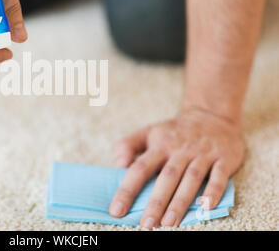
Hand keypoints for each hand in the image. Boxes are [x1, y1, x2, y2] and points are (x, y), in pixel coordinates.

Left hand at [109, 107, 244, 227]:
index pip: (140, 168)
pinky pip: (219, 176)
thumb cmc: (174, 131)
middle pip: (166, 178)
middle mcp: (180, 150)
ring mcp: (202, 154)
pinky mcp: (223, 158)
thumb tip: (118, 163)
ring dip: (181, 202)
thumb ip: (128, 145)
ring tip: (169, 223)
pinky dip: (213, 190)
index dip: (127, 190)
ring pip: (191, 179)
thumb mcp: (148, 132)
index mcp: (159, 146)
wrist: (211, 115)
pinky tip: (207, 206)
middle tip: (146, 224)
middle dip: (156, 203)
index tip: (117, 210)